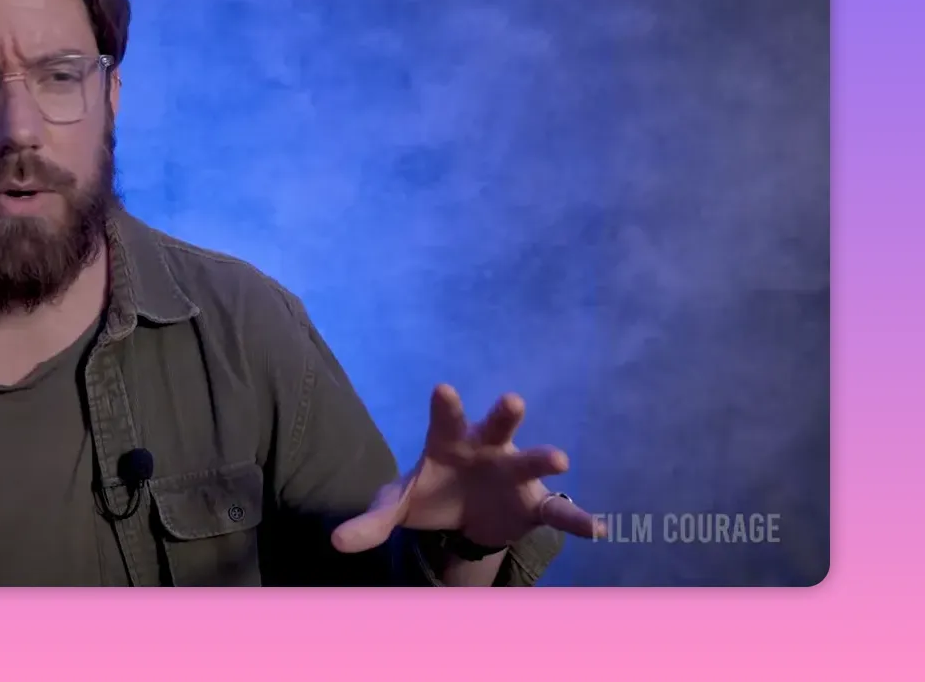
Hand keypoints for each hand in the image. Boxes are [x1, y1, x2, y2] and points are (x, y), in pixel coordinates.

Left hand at [332, 384, 603, 553]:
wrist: (462, 516)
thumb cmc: (429, 494)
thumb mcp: (397, 506)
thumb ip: (371, 522)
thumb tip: (336, 542)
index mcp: (448, 441)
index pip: (443, 418)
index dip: (444, 405)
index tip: (442, 389)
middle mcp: (486, 448)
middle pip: (496, 425)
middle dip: (504, 414)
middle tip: (512, 401)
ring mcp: (513, 473)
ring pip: (530, 459)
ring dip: (544, 457)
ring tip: (559, 459)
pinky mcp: (533, 503)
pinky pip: (557, 510)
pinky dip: (575, 520)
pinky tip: (595, 530)